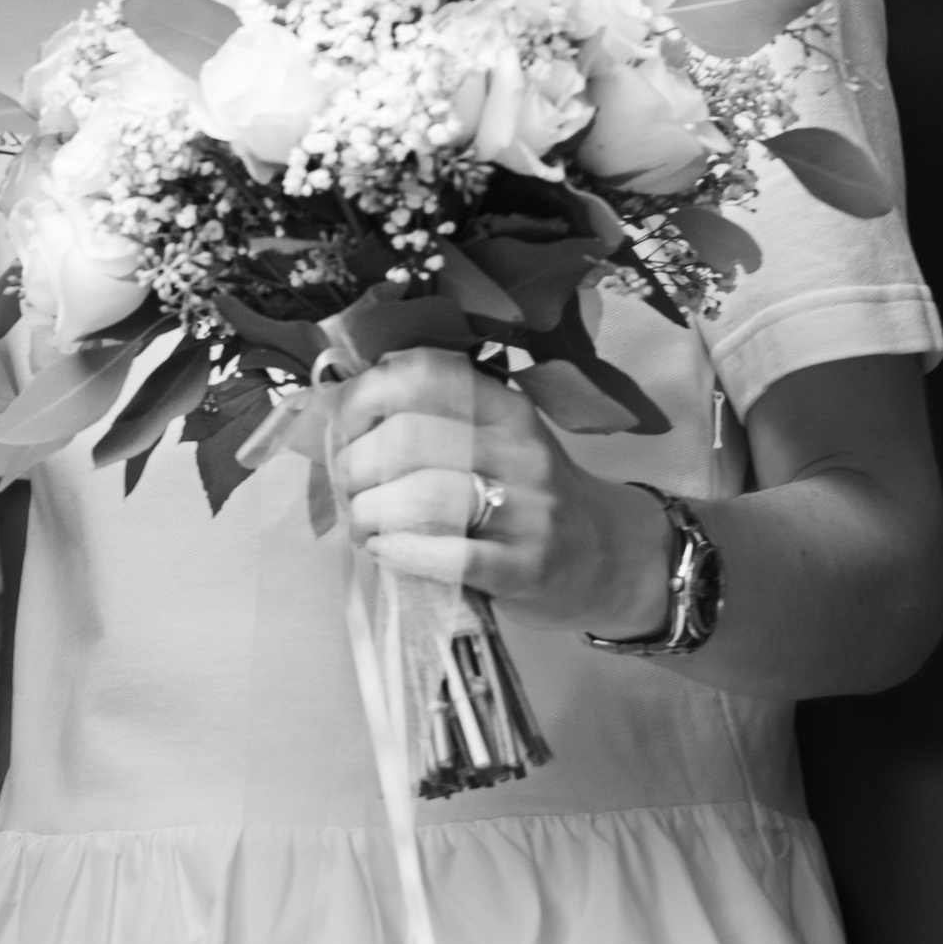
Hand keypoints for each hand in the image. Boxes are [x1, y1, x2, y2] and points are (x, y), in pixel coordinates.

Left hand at [332, 349, 670, 638]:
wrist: (605, 559)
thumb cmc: (527, 496)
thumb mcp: (496, 442)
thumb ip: (434, 421)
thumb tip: (337, 411)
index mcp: (506, 408)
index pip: (423, 376)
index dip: (365, 396)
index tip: (343, 425)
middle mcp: (520, 450)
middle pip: (409, 438)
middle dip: (356, 465)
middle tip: (348, 487)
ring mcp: (528, 510)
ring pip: (424, 494)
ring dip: (370, 511)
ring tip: (363, 523)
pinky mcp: (525, 567)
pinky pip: (450, 555)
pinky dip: (401, 551)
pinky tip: (385, 549)